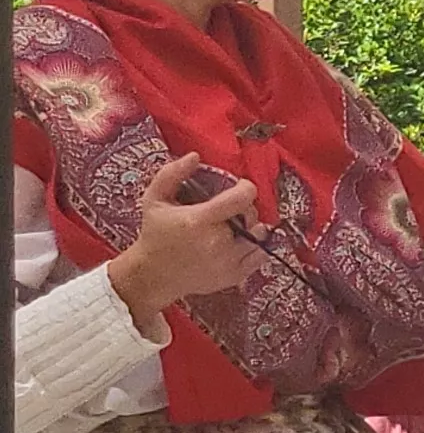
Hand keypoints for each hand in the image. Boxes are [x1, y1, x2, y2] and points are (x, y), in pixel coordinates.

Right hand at [103, 155, 267, 332]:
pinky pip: (261, 255)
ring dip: (251, 227)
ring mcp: (229, 262)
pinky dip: (255, 245)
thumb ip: (172, 174)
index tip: (239, 187)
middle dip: (243, 208)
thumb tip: (195, 156)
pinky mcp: (236, 276)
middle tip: (227, 210)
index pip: (242, 198)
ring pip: (260, 235)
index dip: (245, 188)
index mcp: (199, 221)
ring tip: (232, 226)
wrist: (154, 275)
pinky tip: (238, 241)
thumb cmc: (155, 233)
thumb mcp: (155, 199)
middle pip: (251, 215)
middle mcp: (218, 242)